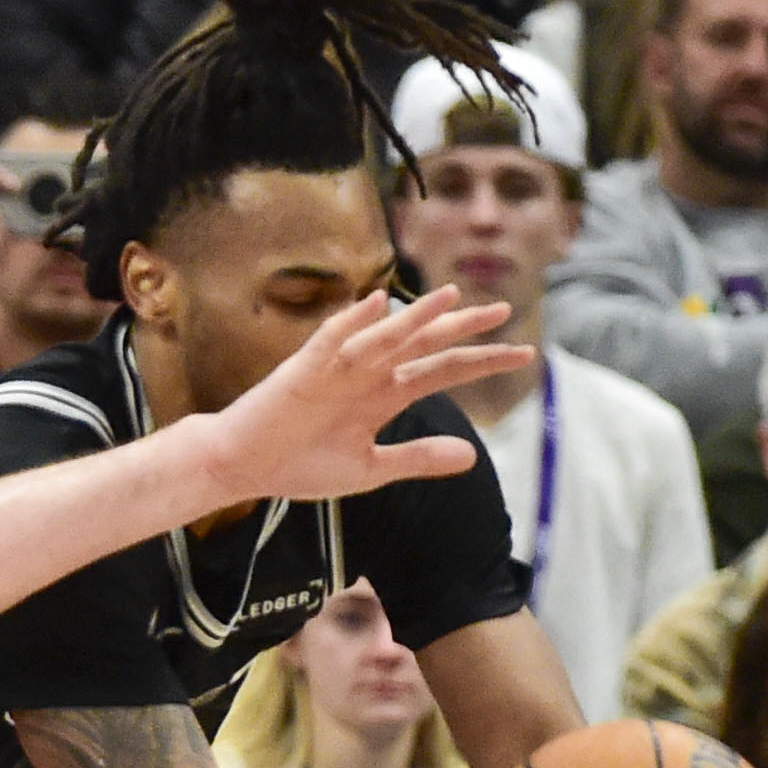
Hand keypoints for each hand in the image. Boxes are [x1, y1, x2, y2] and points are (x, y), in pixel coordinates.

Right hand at [195, 287, 532, 504]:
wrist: (243, 467)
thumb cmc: (300, 466)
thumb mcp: (369, 469)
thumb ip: (417, 458)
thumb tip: (471, 456)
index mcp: (385, 395)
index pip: (443, 371)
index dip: (482, 361)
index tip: (524, 355)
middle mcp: (368, 374)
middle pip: (424, 344)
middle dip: (462, 328)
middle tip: (503, 310)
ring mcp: (337, 369)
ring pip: (385, 337)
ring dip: (415, 317)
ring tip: (451, 298)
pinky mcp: (304, 371)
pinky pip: (331, 341)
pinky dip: (352, 323)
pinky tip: (376, 305)